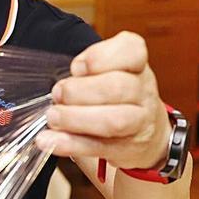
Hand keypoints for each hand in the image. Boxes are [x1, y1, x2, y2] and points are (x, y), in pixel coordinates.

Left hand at [37, 31, 171, 170]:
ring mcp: (138, 122)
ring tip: (53, 117)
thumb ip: (87, 71)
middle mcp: (142, 91)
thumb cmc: (118, 95)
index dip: (100, 57)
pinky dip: (70, 144)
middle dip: (79, 91)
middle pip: (117, 87)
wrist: (147, 132)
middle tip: (57, 94)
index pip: (132, 50)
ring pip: (112, 121)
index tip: (77, 67)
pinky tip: (50, 141)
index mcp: (136, 65)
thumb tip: (61, 87)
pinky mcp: (125, 149)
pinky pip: (97, 147)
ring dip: (75, 119)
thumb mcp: (109, 71)